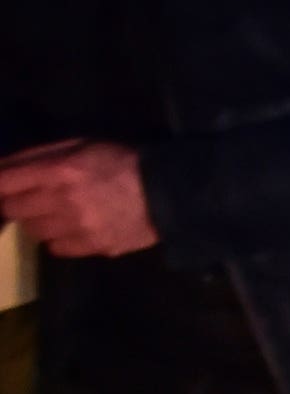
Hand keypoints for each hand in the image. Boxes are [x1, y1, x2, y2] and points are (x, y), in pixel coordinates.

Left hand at [0, 140, 157, 256]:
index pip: (3, 182)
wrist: (170, 193)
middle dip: (17, 203)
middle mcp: (62, 201)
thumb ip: (38, 156)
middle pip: (12, 210)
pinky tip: (75, 228)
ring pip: (32, 231)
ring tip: (59, 213)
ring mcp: (77, 228)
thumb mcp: (80, 145)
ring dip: (39, 221)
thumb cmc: (121, 162)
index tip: (5, 185)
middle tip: (34, 198)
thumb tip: (0, 168)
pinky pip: (55, 248)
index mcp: (59, 170)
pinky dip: (58, 239)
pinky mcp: (92, 247)